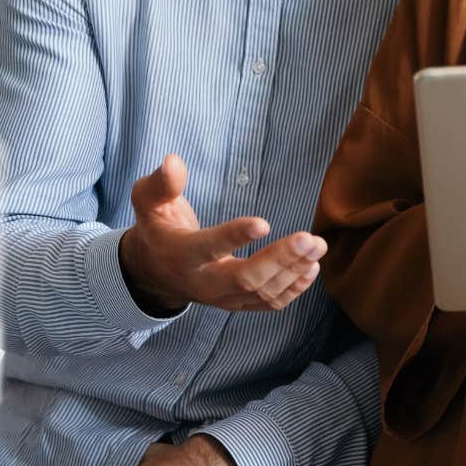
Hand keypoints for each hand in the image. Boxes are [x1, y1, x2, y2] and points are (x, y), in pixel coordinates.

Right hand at [118, 154, 325, 315]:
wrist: (154, 272)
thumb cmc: (157, 228)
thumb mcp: (148, 202)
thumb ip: (161, 184)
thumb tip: (173, 160)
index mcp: (180, 254)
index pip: (207, 248)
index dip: (234, 237)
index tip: (264, 222)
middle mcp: (202, 282)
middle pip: (244, 279)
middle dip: (280, 260)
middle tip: (310, 239)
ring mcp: (221, 298)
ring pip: (261, 293)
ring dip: (293, 271)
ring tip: (318, 247)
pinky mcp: (236, 304)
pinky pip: (267, 304)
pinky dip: (293, 289)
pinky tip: (311, 269)